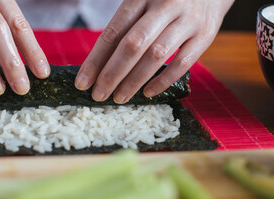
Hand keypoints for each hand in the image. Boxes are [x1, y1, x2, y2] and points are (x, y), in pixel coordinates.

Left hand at [75, 0, 233, 102]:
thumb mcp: (144, 0)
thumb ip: (126, 24)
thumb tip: (100, 63)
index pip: (113, 32)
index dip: (96, 60)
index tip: (83, 82)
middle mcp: (165, 4)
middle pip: (132, 45)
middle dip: (111, 74)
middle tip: (98, 95)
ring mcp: (188, 19)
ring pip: (155, 55)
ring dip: (134, 81)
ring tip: (119, 98)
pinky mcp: (206, 33)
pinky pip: (183, 62)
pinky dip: (163, 80)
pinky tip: (147, 93)